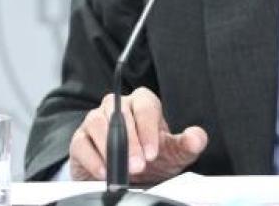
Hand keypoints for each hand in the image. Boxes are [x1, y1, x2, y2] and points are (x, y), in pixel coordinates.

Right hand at [69, 87, 207, 184]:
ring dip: (110, 149)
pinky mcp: (80, 139)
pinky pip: (82, 143)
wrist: (127, 174)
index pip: (145, 106)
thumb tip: (197, 137)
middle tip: (139, 166)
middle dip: (131, 142)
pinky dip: (93, 159)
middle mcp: (117, 106)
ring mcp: (96, 119)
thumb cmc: (151, 157)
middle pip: (120, 114)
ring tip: (122, 170)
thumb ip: (187, 144)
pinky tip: (104, 172)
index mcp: (142, 103)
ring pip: (98, 123)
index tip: (153, 153)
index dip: (149, 129)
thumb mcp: (173, 153)